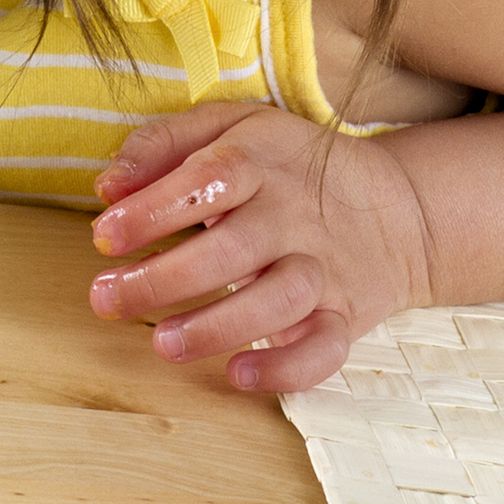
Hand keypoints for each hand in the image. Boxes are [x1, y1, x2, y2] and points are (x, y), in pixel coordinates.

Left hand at [84, 101, 437, 396]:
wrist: (400, 205)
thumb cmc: (285, 166)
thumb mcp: (228, 128)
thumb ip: (163, 146)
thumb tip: (108, 188)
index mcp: (261, 162)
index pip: (209, 179)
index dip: (154, 209)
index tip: (104, 236)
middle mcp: (294, 216)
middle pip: (234, 247)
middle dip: (164, 279)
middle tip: (106, 298)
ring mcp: (324, 269)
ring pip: (279, 301)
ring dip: (218, 326)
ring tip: (162, 343)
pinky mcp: (345, 316)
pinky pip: (325, 349)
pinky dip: (285, 369)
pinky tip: (237, 375)